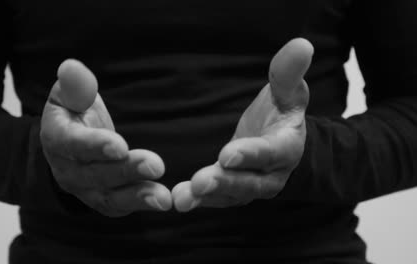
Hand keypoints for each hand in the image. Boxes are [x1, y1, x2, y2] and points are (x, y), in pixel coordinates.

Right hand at [40, 59, 171, 216]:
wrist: (73, 142)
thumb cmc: (74, 113)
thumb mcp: (69, 94)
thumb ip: (74, 85)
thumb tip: (71, 67)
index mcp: (58, 139)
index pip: (74, 144)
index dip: (96, 146)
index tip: (120, 146)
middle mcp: (68, 170)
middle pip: (96, 174)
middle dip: (126, 170)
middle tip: (156, 166)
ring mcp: (85, 189)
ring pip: (110, 197)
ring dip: (137, 197)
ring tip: (163, 198)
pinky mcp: (103, 200)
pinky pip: (120, 206)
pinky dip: (140, 205)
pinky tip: (163, 201)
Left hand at [172, 38, 313, 211]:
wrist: (279, 139)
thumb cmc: (282, 112)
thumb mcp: (288, 91)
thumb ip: (288, 72)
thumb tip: (302, 45)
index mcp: (286, 147)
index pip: (270, 152)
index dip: (250, 154)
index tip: (226, 154)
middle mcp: (273, 174)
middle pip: (249, 182)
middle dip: (224, 182)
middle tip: (199, 182)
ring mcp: (253, 187)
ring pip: (232, 196)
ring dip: (208, 197)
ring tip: (183, 197)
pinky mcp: (236, 194)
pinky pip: (219, 200)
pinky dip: (200, 200)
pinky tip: (179, 199)